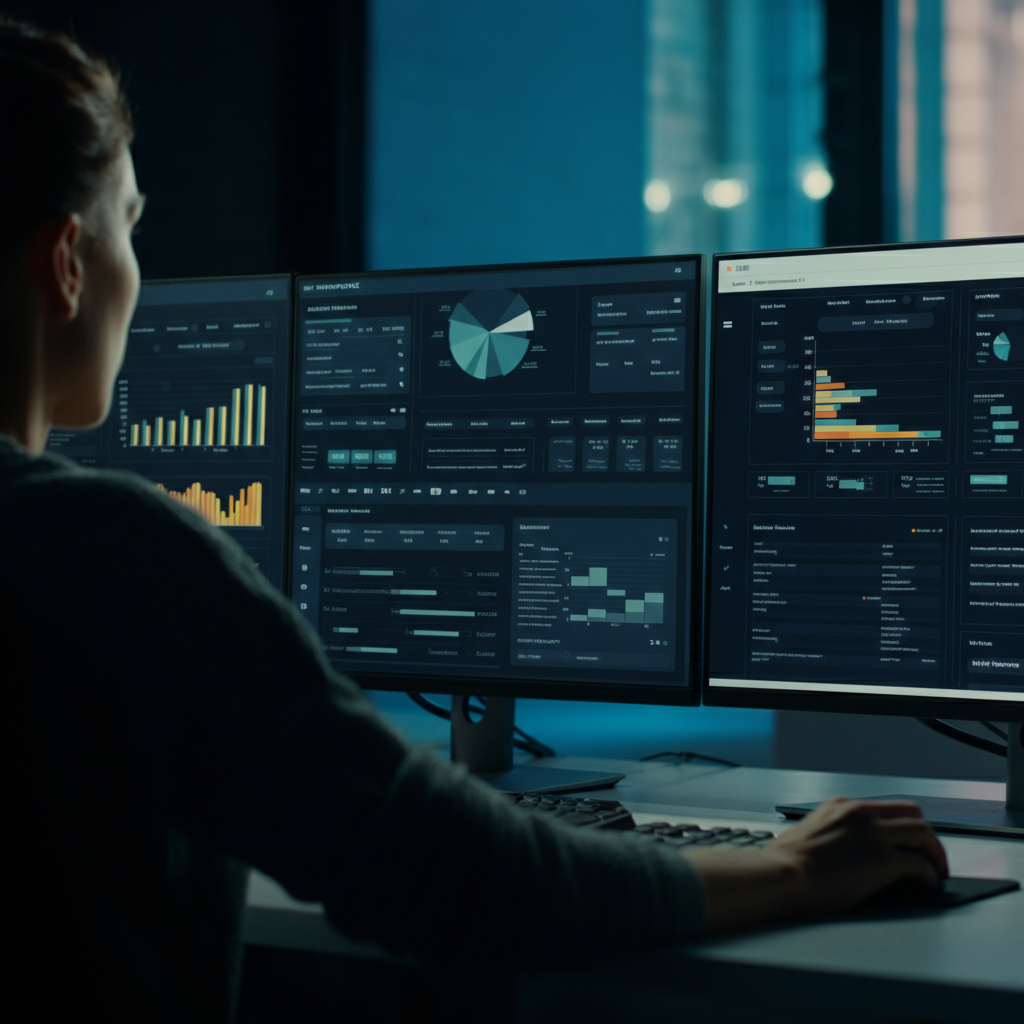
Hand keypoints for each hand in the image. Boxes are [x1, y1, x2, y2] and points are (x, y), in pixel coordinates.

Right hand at [682, 797, 948, 932]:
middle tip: (930, 855)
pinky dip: (929, 876)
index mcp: (841, 806)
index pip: (885, 807)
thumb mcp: (808, 832)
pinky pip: (920, 865)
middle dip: (926, 835)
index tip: (906, 841)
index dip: (901, 825)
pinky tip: (927, 885)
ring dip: (935, 853)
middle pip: (912, 813)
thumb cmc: (785, 863)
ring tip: (937, 871)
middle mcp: (861, 813)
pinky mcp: (883, 860)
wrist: (781, 876)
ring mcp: (874, 835)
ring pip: (923, 833)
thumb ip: (829, 831)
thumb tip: (841, 850)